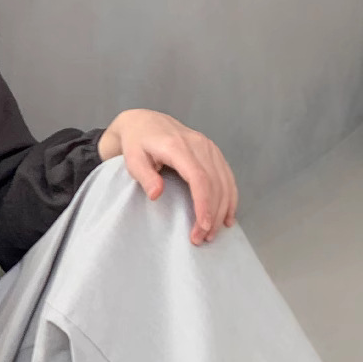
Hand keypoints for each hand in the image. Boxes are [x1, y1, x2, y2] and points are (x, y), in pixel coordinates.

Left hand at [97, 109, 238, 246]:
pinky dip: (230, 198)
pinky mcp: (213, 152)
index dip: (204, 204)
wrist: (144, 123)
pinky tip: (227, 216)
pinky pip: (227, 176)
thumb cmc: (136, 143)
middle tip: (202, 238)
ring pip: (224, 182)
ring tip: (212, 233)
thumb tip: (157, 194)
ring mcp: (209, 147)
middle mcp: (199, 145)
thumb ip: (145, 176)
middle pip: (215, 183)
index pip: (199, 178)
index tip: (202, 226)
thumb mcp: (132, 159)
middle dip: (212, 213)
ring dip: (222, 209)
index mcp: (178, 146)